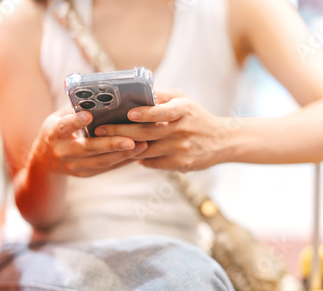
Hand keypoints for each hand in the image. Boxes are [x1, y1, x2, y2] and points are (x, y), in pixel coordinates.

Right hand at [30, 106, 147, 176]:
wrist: (44, 161)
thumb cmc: (58, 131)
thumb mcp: (58, 117)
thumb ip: (76, 107)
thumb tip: (100, 92)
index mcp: (54, 133)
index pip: (64, 126)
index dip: (75, 121)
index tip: (88, 115)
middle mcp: (63, 151)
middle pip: (89, 148)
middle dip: (111, 144)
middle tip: (131, 140)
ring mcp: (74, 166)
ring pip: (101, 161)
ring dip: (123, 154)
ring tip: (143, 145)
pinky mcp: (85, 173)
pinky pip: (107, 168)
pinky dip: (123, 161)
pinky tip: (138, 153)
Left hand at [94, 89, 230, 171]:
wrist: (222, 141)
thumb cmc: (196, 117)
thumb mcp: (184, 100)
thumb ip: (162, 96)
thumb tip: (136, 94)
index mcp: (183, 110)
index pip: (163, 112)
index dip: (145, 113)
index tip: (128, 113)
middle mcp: (183, 130)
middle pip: (147, 133)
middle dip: (121, 132)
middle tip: (100, 130)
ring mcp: (182, 149)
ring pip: (148, 150)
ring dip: (126, 148)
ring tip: (106, 143)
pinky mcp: (182, 164)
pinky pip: (155, 163)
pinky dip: (142, 160)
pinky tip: (131, 155)